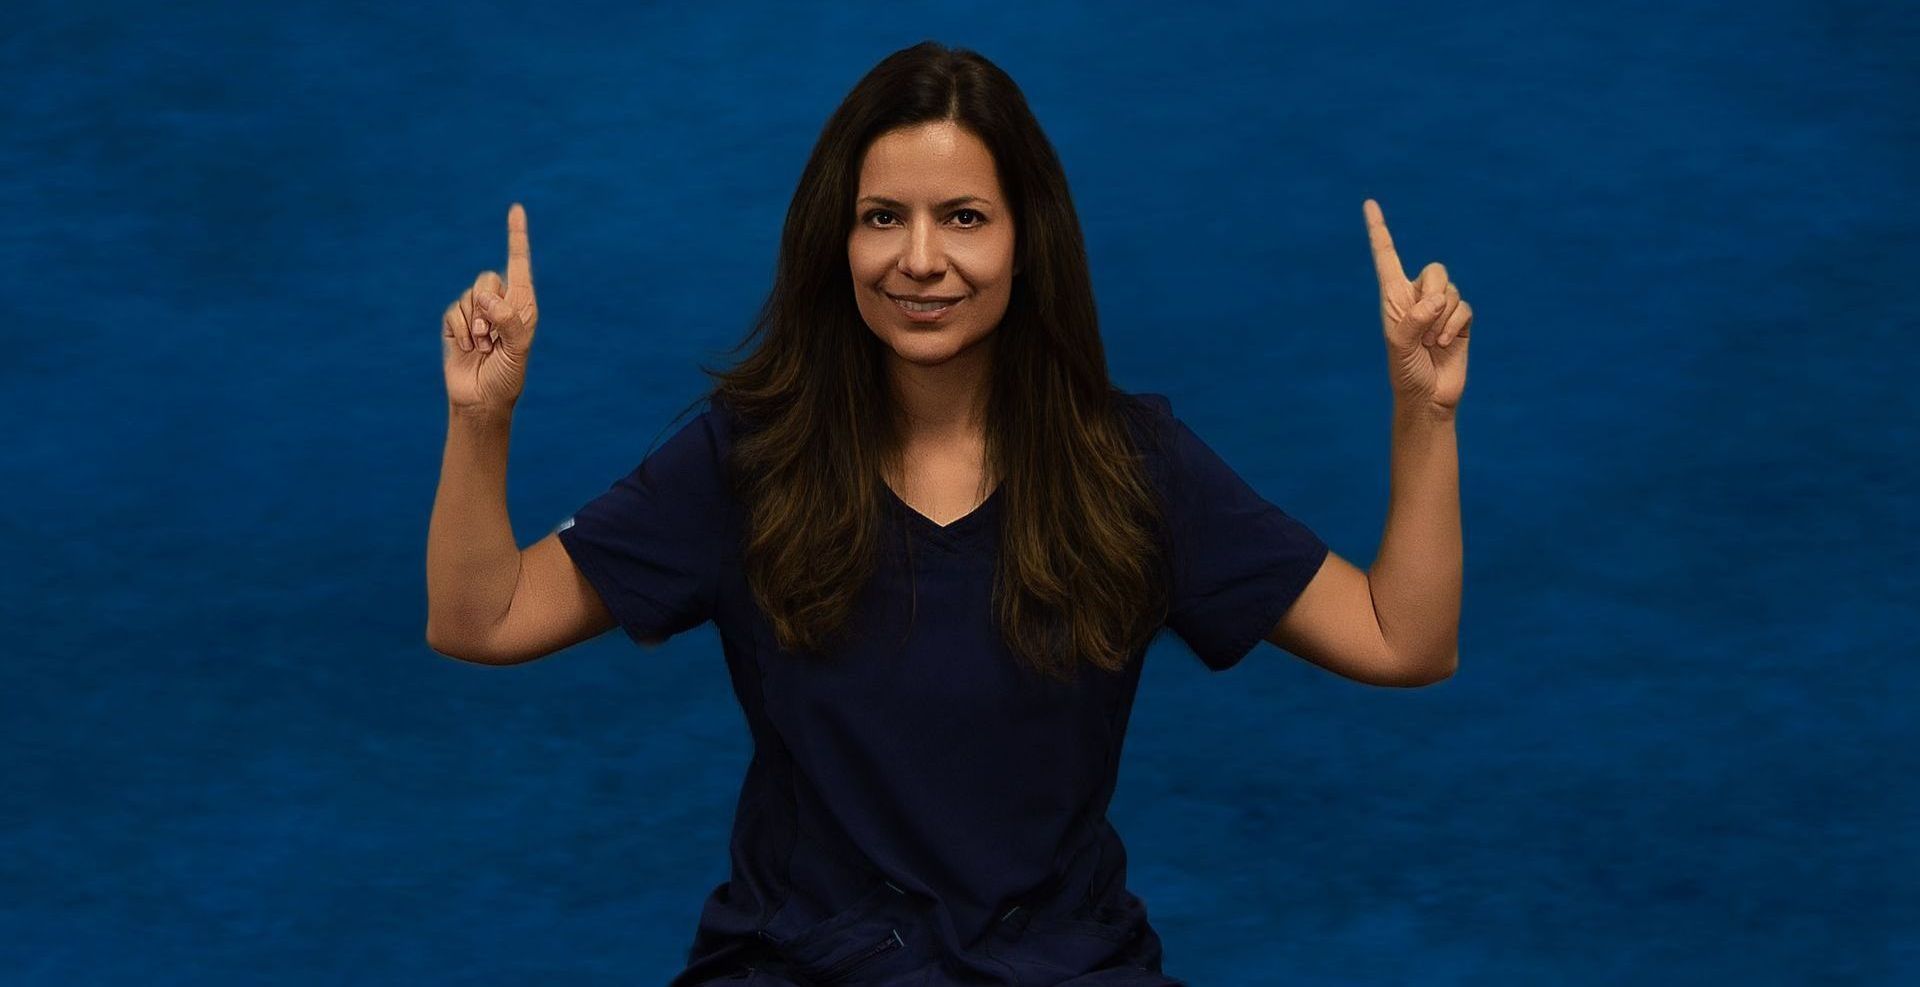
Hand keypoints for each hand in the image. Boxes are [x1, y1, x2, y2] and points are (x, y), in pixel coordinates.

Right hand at [442, 203, 539, 413]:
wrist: (481, 399)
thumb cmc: (507, 376)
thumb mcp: (517, 350)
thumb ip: (509, 321)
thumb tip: (487, 298)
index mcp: (523, 304)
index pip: (519, 263)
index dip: (516, 236)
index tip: (516, 208)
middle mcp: (500, 303)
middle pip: (487, 279)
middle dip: (488, 308)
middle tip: (492, 338)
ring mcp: (476, 312)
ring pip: (470, 296)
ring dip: (476, 325)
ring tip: (483, 348)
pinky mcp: (455, 322)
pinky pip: (454, 311)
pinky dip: (461, 330)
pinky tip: (468, 348)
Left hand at [1364, 199, 1469, 412]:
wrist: (1427, 396)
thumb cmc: (1405, 371)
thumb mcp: (1399, 346)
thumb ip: (1413, 320)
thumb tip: (1436, 300)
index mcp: (1392, 296)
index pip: (1386, 256)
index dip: (1379, 230)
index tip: (1368, 203)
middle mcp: (1416, 297)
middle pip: (1435, 271)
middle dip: (1433, 295)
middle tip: (1424, 326)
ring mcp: (1440, 308)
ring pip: (1452, 290)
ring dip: (1442, 319)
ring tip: (1430, 343)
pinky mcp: (1460, 321)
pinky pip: (1464, 308)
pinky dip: (1454, 326)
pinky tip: (1443, 344)